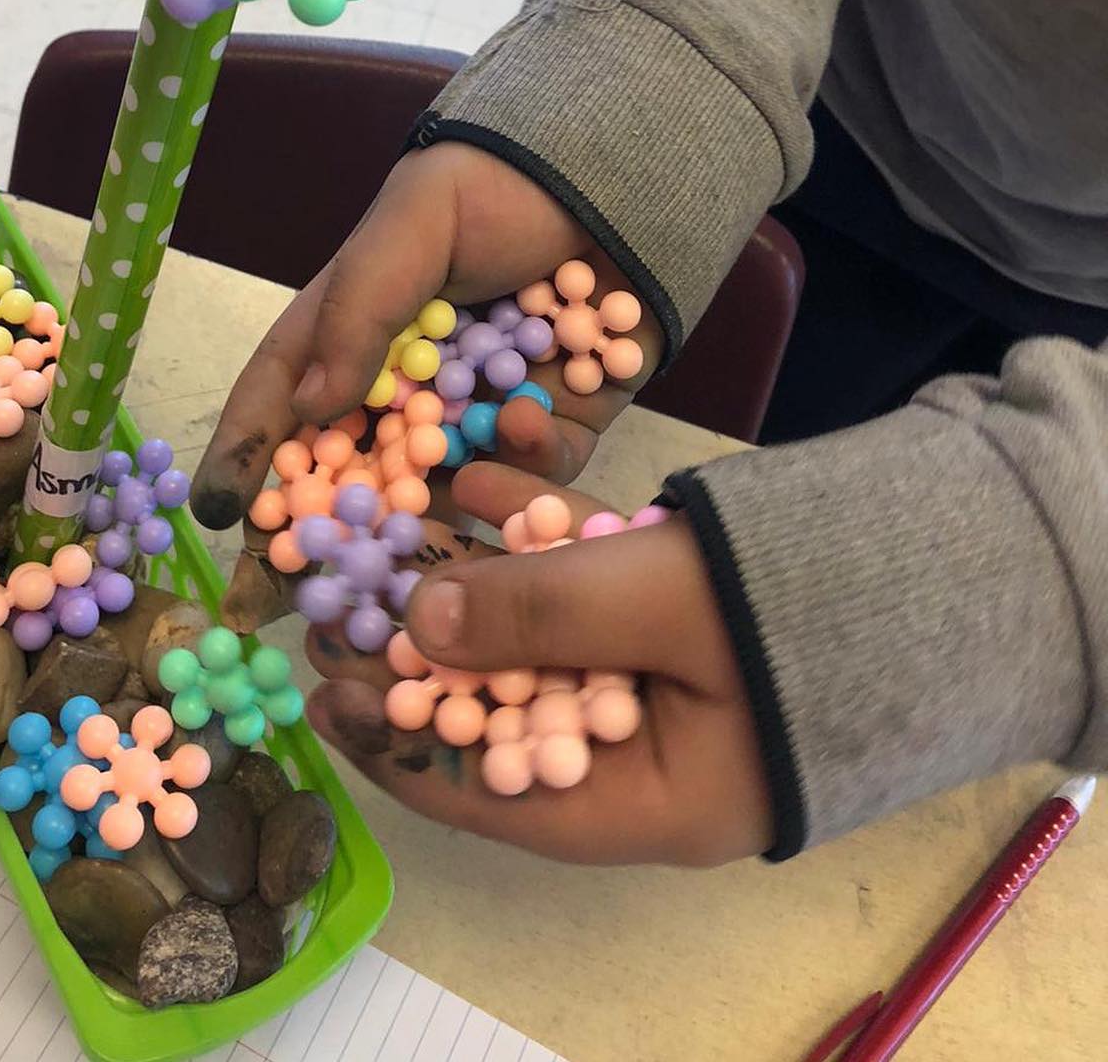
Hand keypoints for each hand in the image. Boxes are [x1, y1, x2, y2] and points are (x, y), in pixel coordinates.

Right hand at [191, 142, 664, 528]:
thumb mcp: (413, 225)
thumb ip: (361, 310)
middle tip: (297, 591)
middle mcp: (413, 385)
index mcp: (355, 331)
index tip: (219, 515)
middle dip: (324, 530)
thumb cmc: (495, 184)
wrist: (614, 174)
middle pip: (354, 470)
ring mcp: (483, 411)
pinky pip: (538, 472)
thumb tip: (309, 407)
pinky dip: (530, 458)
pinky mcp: (558, 423)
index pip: (284, 399)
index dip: (248, 455)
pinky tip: (526, 418)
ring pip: (442, 494)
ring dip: (428, 524)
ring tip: (414, 551)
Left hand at [307, 462, 770, 867]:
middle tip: (340, 591)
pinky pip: (588, 572)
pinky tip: (484, 470)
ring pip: (537, 623)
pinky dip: (540, 525)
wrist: (943, 557)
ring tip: (391, 516)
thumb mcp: (654, 605)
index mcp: (636, 798)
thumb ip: (531, 614)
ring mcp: (659, 672)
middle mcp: (638, 745)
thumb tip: (413, 626)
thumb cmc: (796, 606)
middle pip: (496, 700)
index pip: (485, 792)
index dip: (397, 745)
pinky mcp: (678, 605)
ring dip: (472, 566)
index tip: (324, 694)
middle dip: (420, 641)